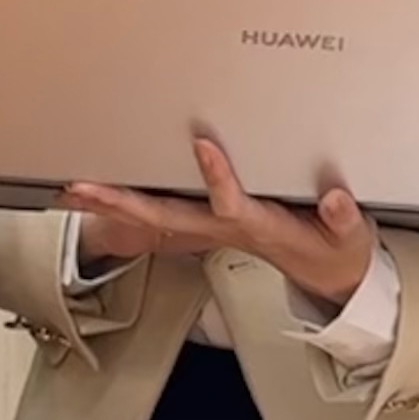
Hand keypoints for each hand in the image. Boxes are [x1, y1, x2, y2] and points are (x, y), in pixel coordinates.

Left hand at [65, 136, 376, 309]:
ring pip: (153, 218)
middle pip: (166, 219)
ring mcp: (210, 229)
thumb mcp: (349, 237)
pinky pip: (158, 213)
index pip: (233, 206)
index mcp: (260, 228)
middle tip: (82, 186)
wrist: (326, 276)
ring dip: (110, 204)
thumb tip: (335, 200)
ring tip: (70, 187)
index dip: (217, 179)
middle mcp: (224, 230)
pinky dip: (125, 203)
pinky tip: (99, 191)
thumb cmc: (333, 250)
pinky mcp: (206, 223)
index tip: (202, 143)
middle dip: (123, 204)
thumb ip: (342, 218)